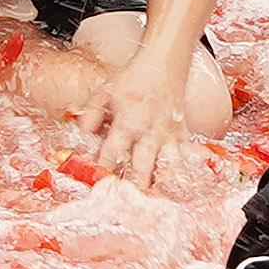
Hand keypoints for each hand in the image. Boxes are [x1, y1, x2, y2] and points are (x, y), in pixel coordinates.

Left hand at [59, 54, 203, 191]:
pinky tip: (179, 187)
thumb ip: (90, 116)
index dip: (103, 172)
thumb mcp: (103, 93)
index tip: (97, 186)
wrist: (164, 63)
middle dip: (133, 189)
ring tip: (154, 202)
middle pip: (142, 169)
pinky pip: (187, 159)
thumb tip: (81, 137)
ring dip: (160, 185)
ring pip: (169, 168)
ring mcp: (169, 135)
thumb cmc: (133, 79)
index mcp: (127, 122)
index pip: (112, 155)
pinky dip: (183, 172)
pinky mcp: (183, 134)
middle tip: (126, 206)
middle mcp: (149, 132)